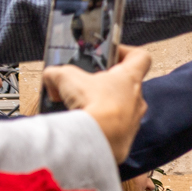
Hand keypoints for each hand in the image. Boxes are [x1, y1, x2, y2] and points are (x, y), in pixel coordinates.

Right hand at [43, 46, 149, 163]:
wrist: (100, 139)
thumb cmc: (92, 103)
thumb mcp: (66, 77)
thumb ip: (57, 72)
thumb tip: (51, 78)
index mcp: (129, 78)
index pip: (140, 57)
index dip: (127, 52)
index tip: (111, 53)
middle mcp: (137, 99)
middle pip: (126, 85)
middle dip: (106, 83)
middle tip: (86, 83)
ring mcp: (134, 120)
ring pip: (120, 107)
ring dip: (102, 105)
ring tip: (80, 106)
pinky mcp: (127, 138)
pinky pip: (114, 128)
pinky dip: (101, 124)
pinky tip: (83, 124)